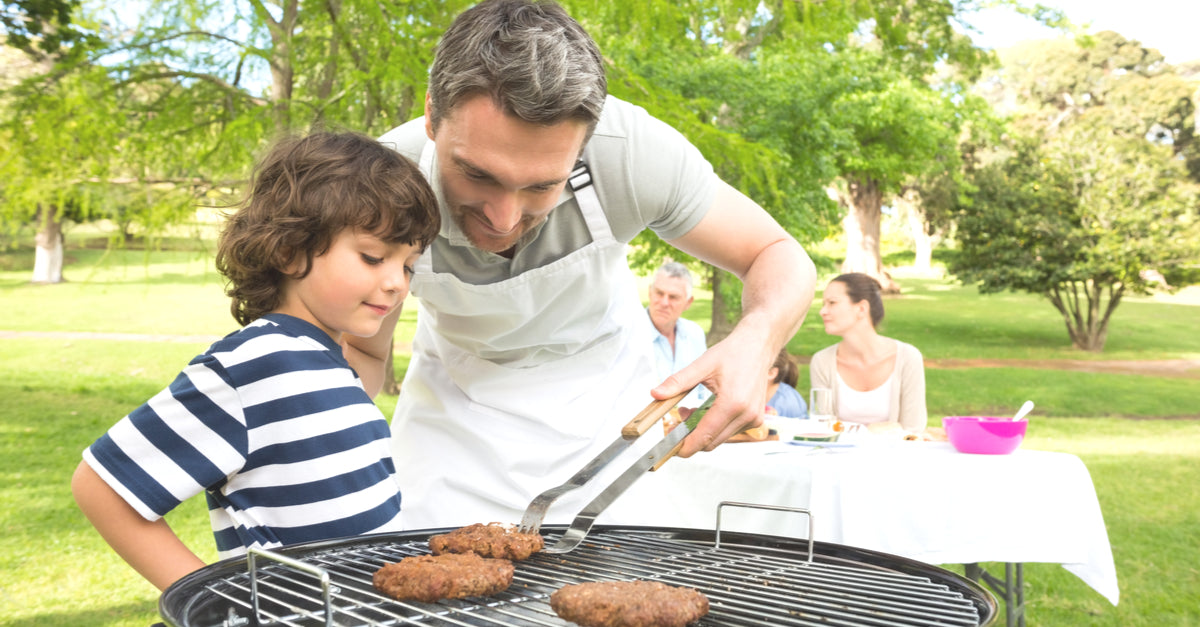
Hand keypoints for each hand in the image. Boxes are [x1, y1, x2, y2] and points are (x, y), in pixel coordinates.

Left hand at [650, 331, 775, 456]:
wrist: (758, 346)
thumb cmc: (733, 353)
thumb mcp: (702, 365)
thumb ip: (678, 382)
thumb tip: (655, 394)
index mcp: (733, 403)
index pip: (705, 436)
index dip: (685, 446)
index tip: (670, 448)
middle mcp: (746, 415)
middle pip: (711, 442)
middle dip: (690, 437)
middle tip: (674, 422)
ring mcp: (753, 419)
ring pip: (719, 438)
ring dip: (701, 431)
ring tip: (689, 410)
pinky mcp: (755, 419)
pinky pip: (729, 431)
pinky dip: (714, 426)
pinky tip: (705, 410)